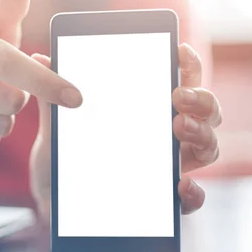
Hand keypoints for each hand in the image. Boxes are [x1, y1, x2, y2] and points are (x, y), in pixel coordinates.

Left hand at [29, 44, 221, 217]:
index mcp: (146, 110)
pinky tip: (182, 186)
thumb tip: (44, 58)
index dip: (187, 64)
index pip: (179, 81)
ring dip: (202, 134)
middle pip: (206, 110)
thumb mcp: (58, 128)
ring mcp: (169, 166)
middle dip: (201, 98)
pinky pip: (192, 198)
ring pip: (208, 146)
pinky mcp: (165, 200)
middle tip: (179, 96)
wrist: (52, 201)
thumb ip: (56, 99)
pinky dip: (194, 192)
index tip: (179, 50)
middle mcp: (166, 134)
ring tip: (180, 128)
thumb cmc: (62, 159)